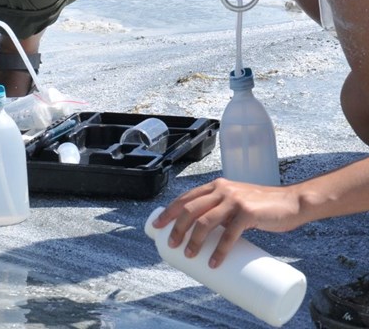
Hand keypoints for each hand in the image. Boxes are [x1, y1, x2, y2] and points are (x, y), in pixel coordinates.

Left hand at [152, 178, 303, 267]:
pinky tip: (214, 262)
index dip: (169, 212)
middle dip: (177, 228)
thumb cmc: (263, 207)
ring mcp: (234, 200)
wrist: (292, 202)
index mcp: (216, 186)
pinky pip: (229, 235)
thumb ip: (221, 212)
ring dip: (194, 241)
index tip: (157, 227)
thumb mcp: (236, 203)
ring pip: (205, 221)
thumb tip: (203, 236)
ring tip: (189, 255)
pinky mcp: (248, 213)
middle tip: (172, 245)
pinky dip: (219, 251)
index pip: (185, 198)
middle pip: (190, 210)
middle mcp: (221, 190)